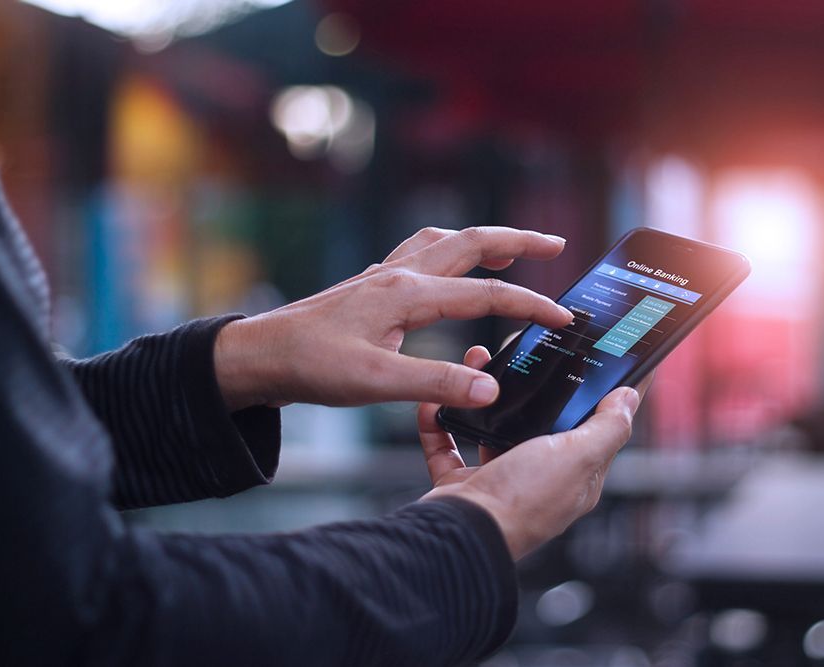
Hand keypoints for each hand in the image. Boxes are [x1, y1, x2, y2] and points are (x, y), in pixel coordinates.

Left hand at [214, 227, 572, 410]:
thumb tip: (489, 391)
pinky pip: (422, 254)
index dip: (530, 305)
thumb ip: (435, 384)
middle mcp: (399, 275)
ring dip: (484, 242)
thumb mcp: (375, 383)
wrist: (259, 356)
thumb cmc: (309, 366)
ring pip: (445, 242)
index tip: (564, 319)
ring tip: (513, 251)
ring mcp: (384, 276)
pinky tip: (450, 271)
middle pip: (471, 243)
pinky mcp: (372, 287)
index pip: (485, 294)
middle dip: (518, 242)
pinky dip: (451, 253)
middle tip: (557, 247)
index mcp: (407, 294)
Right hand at [418, 345, 653, 559]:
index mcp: (574, 474)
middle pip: (539, 419)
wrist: (460, 535)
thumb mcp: (577, 457)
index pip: (595, 426)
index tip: (597, 358)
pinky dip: (440, 422)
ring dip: (484, 394)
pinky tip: (437, 399)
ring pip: (492, 426)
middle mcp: (538, 478)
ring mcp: (499, 479)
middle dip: (531, 384)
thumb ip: (607, 427)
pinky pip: (448, 445)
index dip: (597, 392)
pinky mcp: (461, 483)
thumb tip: (629, 399)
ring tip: (479, 362)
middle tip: (525, 350)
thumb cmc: (521, 502)